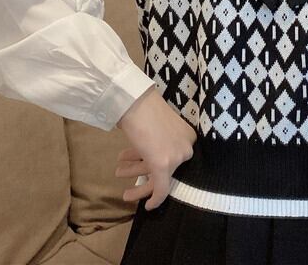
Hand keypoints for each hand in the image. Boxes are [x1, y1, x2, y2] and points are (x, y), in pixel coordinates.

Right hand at [114, 86, 197, 210]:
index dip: (156, 164)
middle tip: (123, 173)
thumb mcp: (160, 125)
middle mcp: (186, 147)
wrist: (135, 102)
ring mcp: (176, 157)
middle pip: (167, 168)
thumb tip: (156, 151)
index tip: (147, 169)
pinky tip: (146, 206)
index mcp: (188, 136)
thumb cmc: (144, 108)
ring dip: (135, 175)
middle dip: (141, 170)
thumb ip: (163, 139)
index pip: (174, 158)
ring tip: (118, 172)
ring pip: (158, 177)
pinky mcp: (164, 166)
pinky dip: (154, 199)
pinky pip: (161, 189)